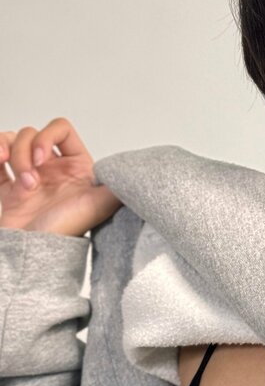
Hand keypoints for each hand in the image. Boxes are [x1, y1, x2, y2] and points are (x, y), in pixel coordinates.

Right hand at [0, 118, 122, 236]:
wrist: (35, 256)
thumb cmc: (65, 231)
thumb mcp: (99, 205)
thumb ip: (117, 185)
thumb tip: (132, 169)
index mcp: (76, 168)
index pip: (61, 129)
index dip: (48, 136)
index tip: (42, 159)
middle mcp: (53, 169)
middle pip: (31, 134)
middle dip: (24, 152)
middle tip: (31, 182)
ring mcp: (29, 177)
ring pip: (12, 141)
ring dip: (10, 155)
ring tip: (17, 183)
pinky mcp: (9, 188)